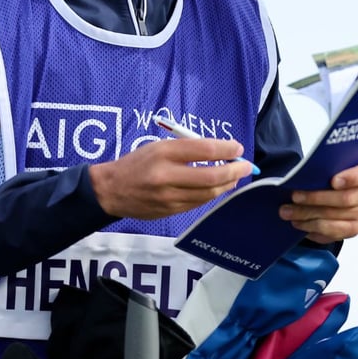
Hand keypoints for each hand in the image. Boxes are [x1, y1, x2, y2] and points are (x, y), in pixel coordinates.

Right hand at [88, 137, 253, 219]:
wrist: (110, 190)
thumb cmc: (138, 163)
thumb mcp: (159, 146)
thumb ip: (188, 149)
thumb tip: (220, 152)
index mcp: (163, 153)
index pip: (204, 150)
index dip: (226, 149)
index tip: (238, 147)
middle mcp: (166, 175)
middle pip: (210, 175)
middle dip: (234, 170)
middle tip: (246, 166)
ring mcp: (168, 197)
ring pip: (208, 193)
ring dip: (226, 185)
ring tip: (235, 177)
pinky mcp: (169, 212)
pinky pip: (198, 203)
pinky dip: (212, 195)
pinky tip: (218, 188)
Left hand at [280, 159, 357, 243]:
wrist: (327, 195)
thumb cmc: (328, 177)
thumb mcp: (328, 167)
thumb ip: (324, 168)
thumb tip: (304, 176)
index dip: (352, 177)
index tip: (333, 181)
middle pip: (347, 198)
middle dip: (317, 198)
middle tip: (295, 197)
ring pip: (336, 216)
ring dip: (308, 214)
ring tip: (288, 212)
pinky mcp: (354, 229)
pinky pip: (333, 231)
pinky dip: (312, 227)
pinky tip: (298, 223)